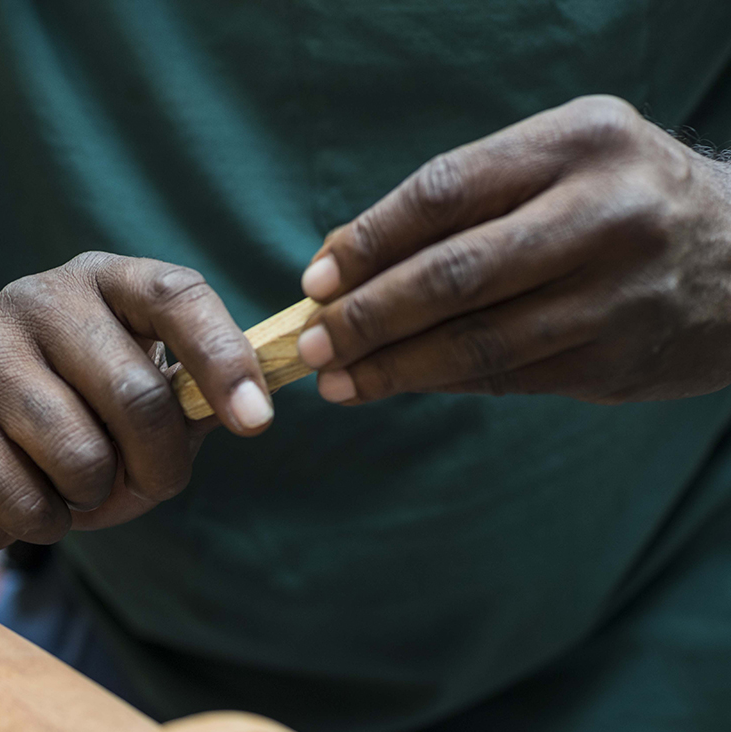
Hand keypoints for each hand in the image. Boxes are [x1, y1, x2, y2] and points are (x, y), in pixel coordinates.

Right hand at [0, 252, 273, 554]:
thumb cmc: (69, 416)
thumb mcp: (131, 391)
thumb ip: (186, 399)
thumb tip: (246, 411)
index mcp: (104, 279)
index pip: (178, 296)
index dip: (224, 359)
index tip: (256, 421)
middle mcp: (41, 299)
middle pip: (138, 396)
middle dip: (161, 466)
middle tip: (150, 486)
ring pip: (83, 457)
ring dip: (95, 496)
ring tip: (75, 484)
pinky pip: (30, 502)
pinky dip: (47, 523)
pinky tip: (30, 498)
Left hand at [295, 95, 730, 404]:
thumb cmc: (621, 199)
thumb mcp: (560, 161)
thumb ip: (466, 199)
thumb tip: (344, 260)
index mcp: (578, 144)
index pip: (444, 192)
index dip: (369, 240)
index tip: (318, 280)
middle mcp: (605, 216)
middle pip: (455, 275)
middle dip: (368, 316)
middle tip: (313, 344)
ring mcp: (617, 296)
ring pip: (478, 342)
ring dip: (394, 368)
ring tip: (337, 381)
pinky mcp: (617, 361)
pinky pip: (507, 379)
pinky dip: (442, 384)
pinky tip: (399, 384)